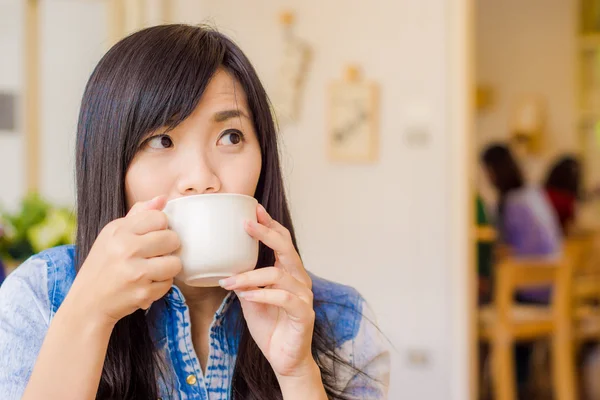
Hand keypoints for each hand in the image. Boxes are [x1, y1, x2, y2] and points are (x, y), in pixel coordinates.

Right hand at [63, 196, 181, 326]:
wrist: (87, 304)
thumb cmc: (103, 266)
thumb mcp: (112, 235)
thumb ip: (138, 215)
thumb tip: (163, 198)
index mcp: (118, 231)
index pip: (160, 218)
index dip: (160, 228)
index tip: (151, 237)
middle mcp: (126, 249)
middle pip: (172, 238)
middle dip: (168, 248)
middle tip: (154, 255)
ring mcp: (135, 272)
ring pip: (175, 263)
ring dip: (167, 268)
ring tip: (152, 270)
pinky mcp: (143, 293)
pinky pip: (169, 284)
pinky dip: (161, 286)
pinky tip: (145, 285)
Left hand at [219, 204, 315, 379]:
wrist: (284, 359)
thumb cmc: (270, 327)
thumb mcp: (252, 298)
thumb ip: (245, 280)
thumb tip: (225, 263)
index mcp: (290, 273)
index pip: (283, 241)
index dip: (269, 224)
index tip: (253, 209)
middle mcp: (300, 280)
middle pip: (286, 248)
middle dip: (266, 233)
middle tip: (245, 224)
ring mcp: (304, 296)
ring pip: (278, 274)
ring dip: (251, 275)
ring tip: (230, 280)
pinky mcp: (304, 314)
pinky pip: (283, 298)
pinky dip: (262, 294)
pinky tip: (246, 296)